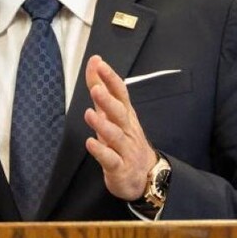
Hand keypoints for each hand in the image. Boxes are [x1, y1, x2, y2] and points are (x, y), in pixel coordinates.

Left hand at [84, 55, 157, 200]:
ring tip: (89, 114)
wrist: (146, 175)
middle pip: (119, 112)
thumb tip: (95, 62)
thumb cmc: (125, 139)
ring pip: (115, 135)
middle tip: (96, 89)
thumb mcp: (113, 113)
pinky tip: (91, 143)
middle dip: (108, 100)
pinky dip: (101, 151)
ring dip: (102, 125)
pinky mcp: (119, 167)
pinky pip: (111, 159)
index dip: (110, 78)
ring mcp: (125, 148)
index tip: (99, 63)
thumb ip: (102, 88)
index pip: (120, 92)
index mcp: (125, 114)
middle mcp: (127, 128)